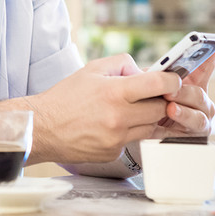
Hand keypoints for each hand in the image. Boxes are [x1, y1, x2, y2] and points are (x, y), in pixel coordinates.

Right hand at [24, 54, 180, 163]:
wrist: (42, 127)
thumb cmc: (64, 97)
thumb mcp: (91, 69)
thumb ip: (122, 63)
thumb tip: (144, 71)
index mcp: (114, 92)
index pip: (160, 84)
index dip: (172, 80)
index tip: (172, 80)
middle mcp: (119, 116)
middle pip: (162, 108)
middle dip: (160, 100)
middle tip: (151, 95)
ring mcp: (118, 137)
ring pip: (153, 127)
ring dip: (148, 117)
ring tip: (131, 109)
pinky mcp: (114, 152)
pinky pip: (135, 140)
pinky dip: (131, 131)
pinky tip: (114, 125)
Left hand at [151, 51, 214, 138]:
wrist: (136, 129)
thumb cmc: (144, 101)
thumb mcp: (147, 84)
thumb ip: (153, 75)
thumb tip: (149, 69)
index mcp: (190, 84)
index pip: (203, 69)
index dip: (208, 59)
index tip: (213, 47)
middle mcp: (199, 102)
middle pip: (199, 95)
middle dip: (185, 92)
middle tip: (170, 90)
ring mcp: (199, 120)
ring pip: (199, 117)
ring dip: (185, 112)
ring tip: (171, 108)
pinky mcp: (192, 137)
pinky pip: (191, 134)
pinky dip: (180, 128)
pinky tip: (169, 124)